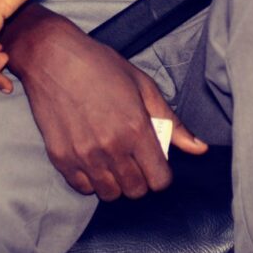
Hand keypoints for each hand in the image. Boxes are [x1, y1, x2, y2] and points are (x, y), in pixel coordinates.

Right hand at [7, 10, 205, 199]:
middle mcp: (111, 147)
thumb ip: (172, 122)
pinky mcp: (61, 158)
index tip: (155, 162)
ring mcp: (84, 155)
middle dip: (141, 178)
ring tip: (112, 158)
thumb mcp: (143, 86)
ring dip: (116, 181)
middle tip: (133, 157)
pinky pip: (83, 188)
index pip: (160, 180)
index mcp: (135, 128)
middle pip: (136, 191)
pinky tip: (92, 158)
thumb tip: (200, 149)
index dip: (161, 173)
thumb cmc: (100, 66)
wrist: (53, 57)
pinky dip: (90, 179)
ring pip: (110, 194)